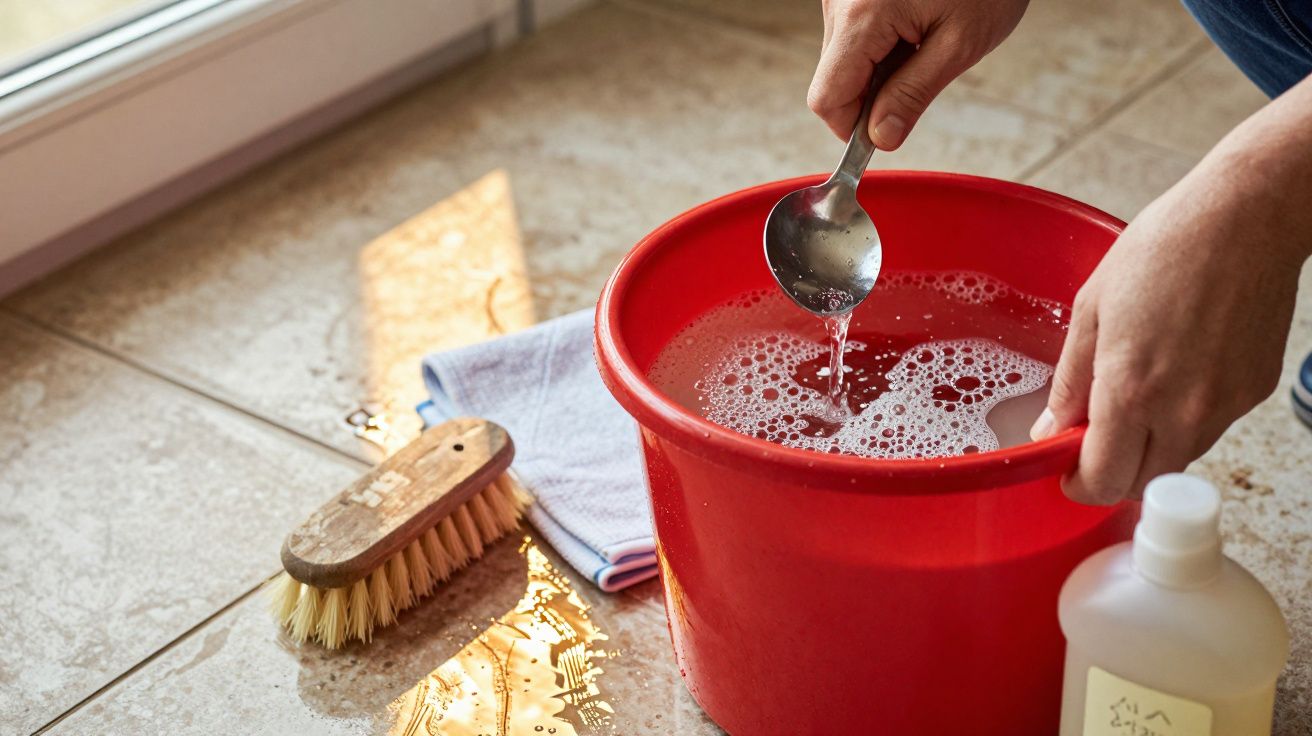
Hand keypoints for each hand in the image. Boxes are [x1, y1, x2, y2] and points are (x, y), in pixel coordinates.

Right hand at [809, 0, 1028, 148]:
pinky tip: (913, 25)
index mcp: (862, 16)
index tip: (884, 135)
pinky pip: (850, 35)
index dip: (852, 128)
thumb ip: (913, 94)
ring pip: (840, 59)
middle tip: (920, 75)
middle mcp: (839, 2)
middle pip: (832, 79)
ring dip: (877, 68)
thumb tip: (881, 138)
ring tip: (921, 40)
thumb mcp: (960, 44)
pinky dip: (879, 45)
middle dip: (871, 95)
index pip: (827, 98)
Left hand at [1030, 162, 1306, 503]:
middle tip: (1094, 439)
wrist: (1246, 218)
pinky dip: (1186, 420)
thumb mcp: (1091, 309)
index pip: (1103, 480)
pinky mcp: (1255, 393)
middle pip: (1142, 484)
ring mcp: (1225, 406)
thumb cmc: (1162, 250)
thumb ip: (1070, 381)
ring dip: (1150, 448)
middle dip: (1112, 472)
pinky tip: (1178, 371)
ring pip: (1177, 460)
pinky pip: (1211, 429)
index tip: (1067, 470)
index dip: (1079, 484)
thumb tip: (1051, 430)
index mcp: (1131, 391)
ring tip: (1137, 393)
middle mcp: (1183, 411)